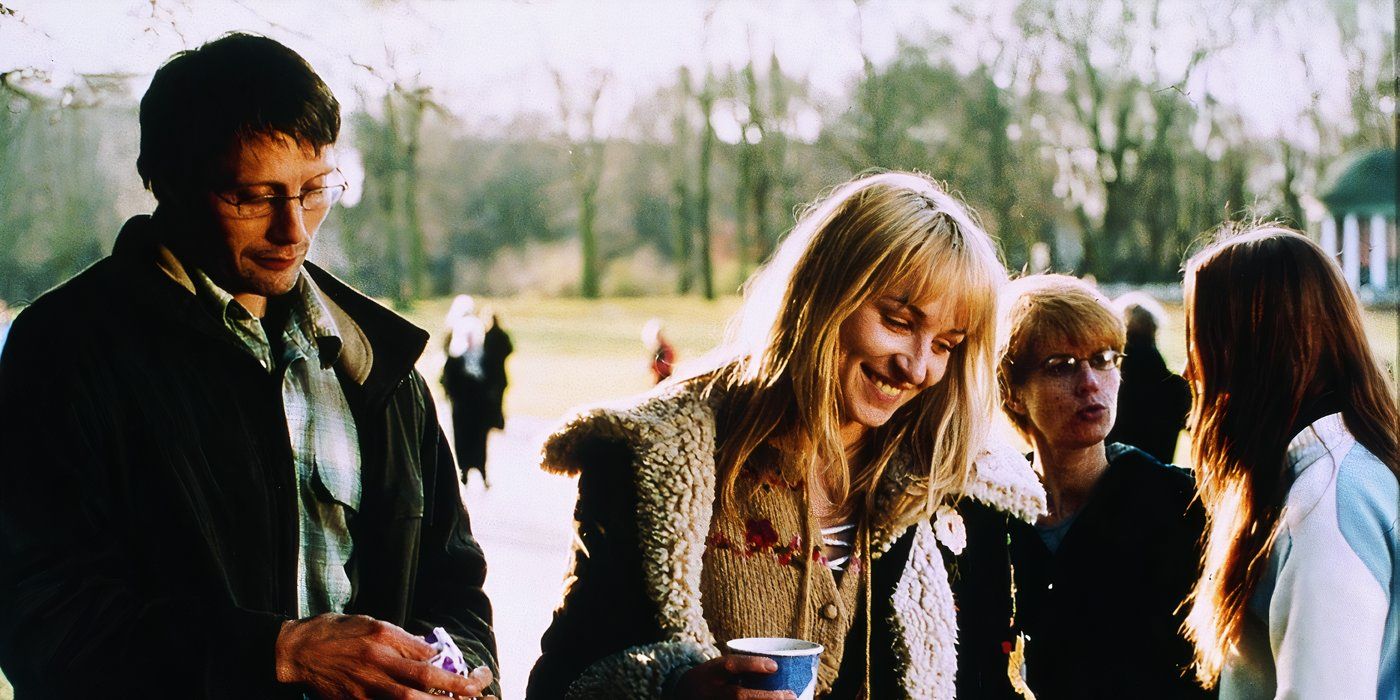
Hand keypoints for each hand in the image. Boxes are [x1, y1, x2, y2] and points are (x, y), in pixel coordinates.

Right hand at [275, 614, 494, 698]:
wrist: (296, 652)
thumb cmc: (337, 633)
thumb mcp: (374, 624)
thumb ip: (404, 641)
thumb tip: (432, 655)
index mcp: (383, 648)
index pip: (428, 667)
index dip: (456, 677)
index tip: (477, 677)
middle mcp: (376, 673)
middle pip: (421, 693)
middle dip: (454, 697)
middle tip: (480, 698)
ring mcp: (365, 695)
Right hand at [672, 655, 796, 699]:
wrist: (679, 697)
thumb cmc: (709, 680)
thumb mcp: (716, 669)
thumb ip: (740, 669)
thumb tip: (779, 668)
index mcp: (710, 673)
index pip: (730, 665)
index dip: (752, 665)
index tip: (775, 666)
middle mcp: (709, 693)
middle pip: (738, 696)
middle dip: (766, 698)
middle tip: (791, 695)